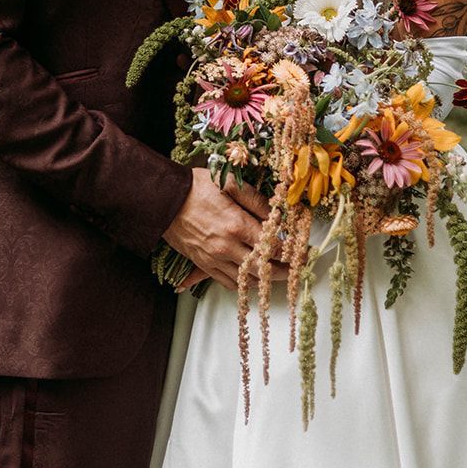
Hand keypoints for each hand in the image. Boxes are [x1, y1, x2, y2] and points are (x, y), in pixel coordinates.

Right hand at [166, 171, 287, 291]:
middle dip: (284, 271)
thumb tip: (277, 214)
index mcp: (236, 225)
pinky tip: (251, 277)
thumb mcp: (229, 182)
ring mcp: (214, 259)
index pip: (272, 246)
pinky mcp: (204, 264)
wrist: (163, 200)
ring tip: (277, 274)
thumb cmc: (195, 187)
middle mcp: (227, 247)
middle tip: (296, 269)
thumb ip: (256, 200)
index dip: (291, 251)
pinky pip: (228, 283)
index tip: (303, 252)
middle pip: (263, 269)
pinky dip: (243, 284)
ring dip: (265, 280)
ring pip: (246, 281)